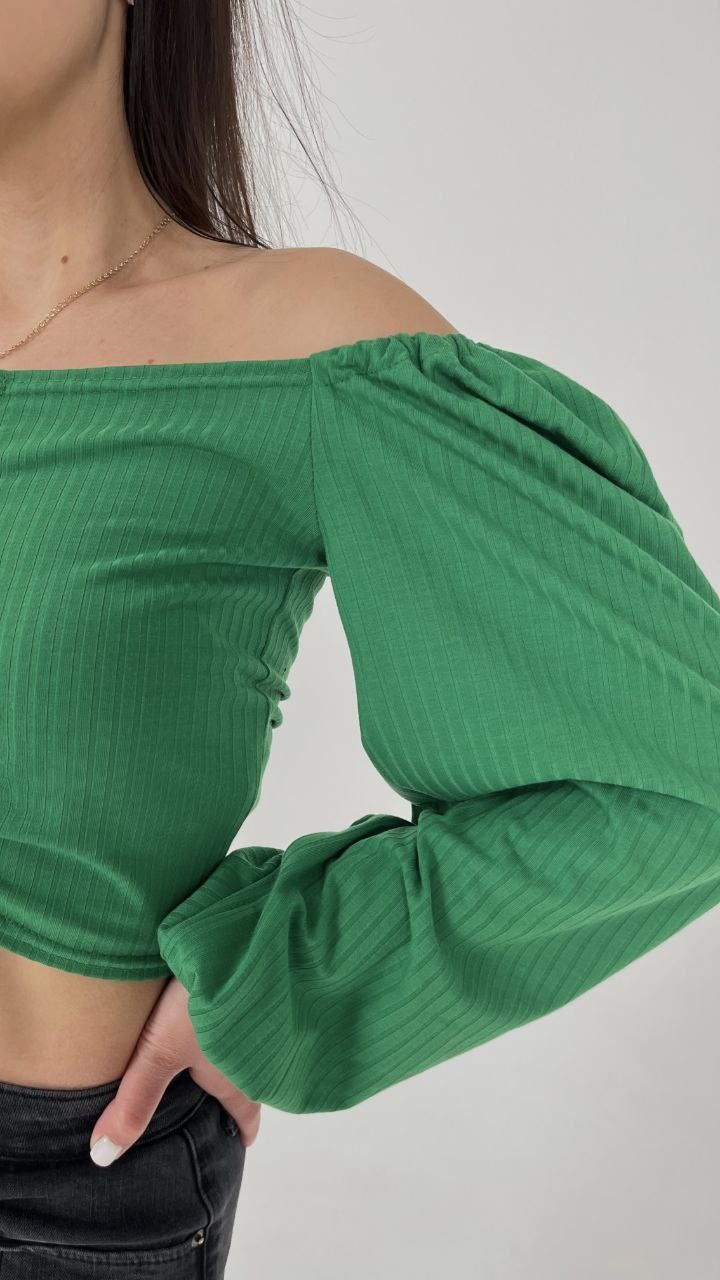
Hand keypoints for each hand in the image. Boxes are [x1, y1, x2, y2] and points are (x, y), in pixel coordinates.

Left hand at [88, 976, 261, 1166]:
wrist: (237, 935)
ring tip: (224, 1050)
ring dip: (243, 1049)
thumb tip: (104, 1157)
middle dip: (243, 1089)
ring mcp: (265, 1014)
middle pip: (253, 1078)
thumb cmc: (203, 1001)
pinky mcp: (262, 982)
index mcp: (237, 1074)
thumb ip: (134, 1101)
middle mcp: (258, 1050)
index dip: (244, 1128)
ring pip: (254, 1044)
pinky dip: (244, 1015)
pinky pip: (256, 1010)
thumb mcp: (161, 1052)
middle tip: (227, 1099)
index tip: (242, 1141)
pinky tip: (227, 1002)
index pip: (247, 1112)